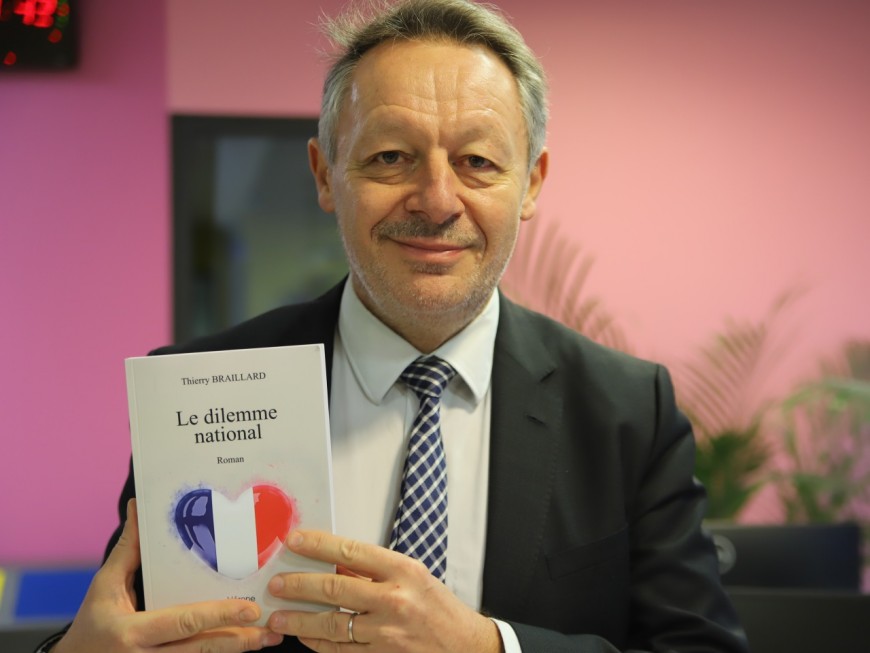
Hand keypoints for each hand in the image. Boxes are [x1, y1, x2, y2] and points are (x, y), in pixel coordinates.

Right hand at [53, 499, 283, 652]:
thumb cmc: (91, 623)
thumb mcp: (105, 585)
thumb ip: (129, 549)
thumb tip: (140, 507)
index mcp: (134, 631)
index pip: (185, 622)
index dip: (219, 616)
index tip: (250, 609)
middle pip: (202, 649)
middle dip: (240, 640)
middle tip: (271, 628)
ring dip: (238, 650)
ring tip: (269, 637)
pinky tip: (246, 646)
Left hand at [265, 530, 502, 651]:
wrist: (465, 646)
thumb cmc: (438, 607)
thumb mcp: (413, 575)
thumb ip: (375, 570)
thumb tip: (335, 563)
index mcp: (403, 570)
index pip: (351, 552)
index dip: (318, 545)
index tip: (294, 541)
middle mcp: (394, 599)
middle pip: (334, 589)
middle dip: (298, 585)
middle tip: (276, 583)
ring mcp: (386, 631)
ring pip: (331, 624)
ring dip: (299, 620)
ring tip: (278, 617)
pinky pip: (340, 650)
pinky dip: (317, 644)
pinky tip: (303, 637)